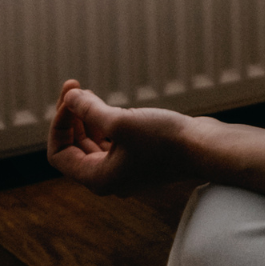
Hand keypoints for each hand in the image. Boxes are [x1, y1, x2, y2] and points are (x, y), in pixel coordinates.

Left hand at [47, 79, 193, 195]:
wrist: (206, 148)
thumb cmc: (165, 140)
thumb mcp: (121, 122)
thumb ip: (90, 110)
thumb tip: (69, 97)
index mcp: (98, 178)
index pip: (59, 154)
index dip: (58, 125)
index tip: (69, 99)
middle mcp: (109, 178)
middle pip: (74, 147)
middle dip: (71, 117)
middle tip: (74, 87)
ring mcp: (125, 170)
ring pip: (93, 144)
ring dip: (86, 118)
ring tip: (87, 93)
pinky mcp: (140, 159)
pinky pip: (111, 142)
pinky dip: (104, 123)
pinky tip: (109, 106)